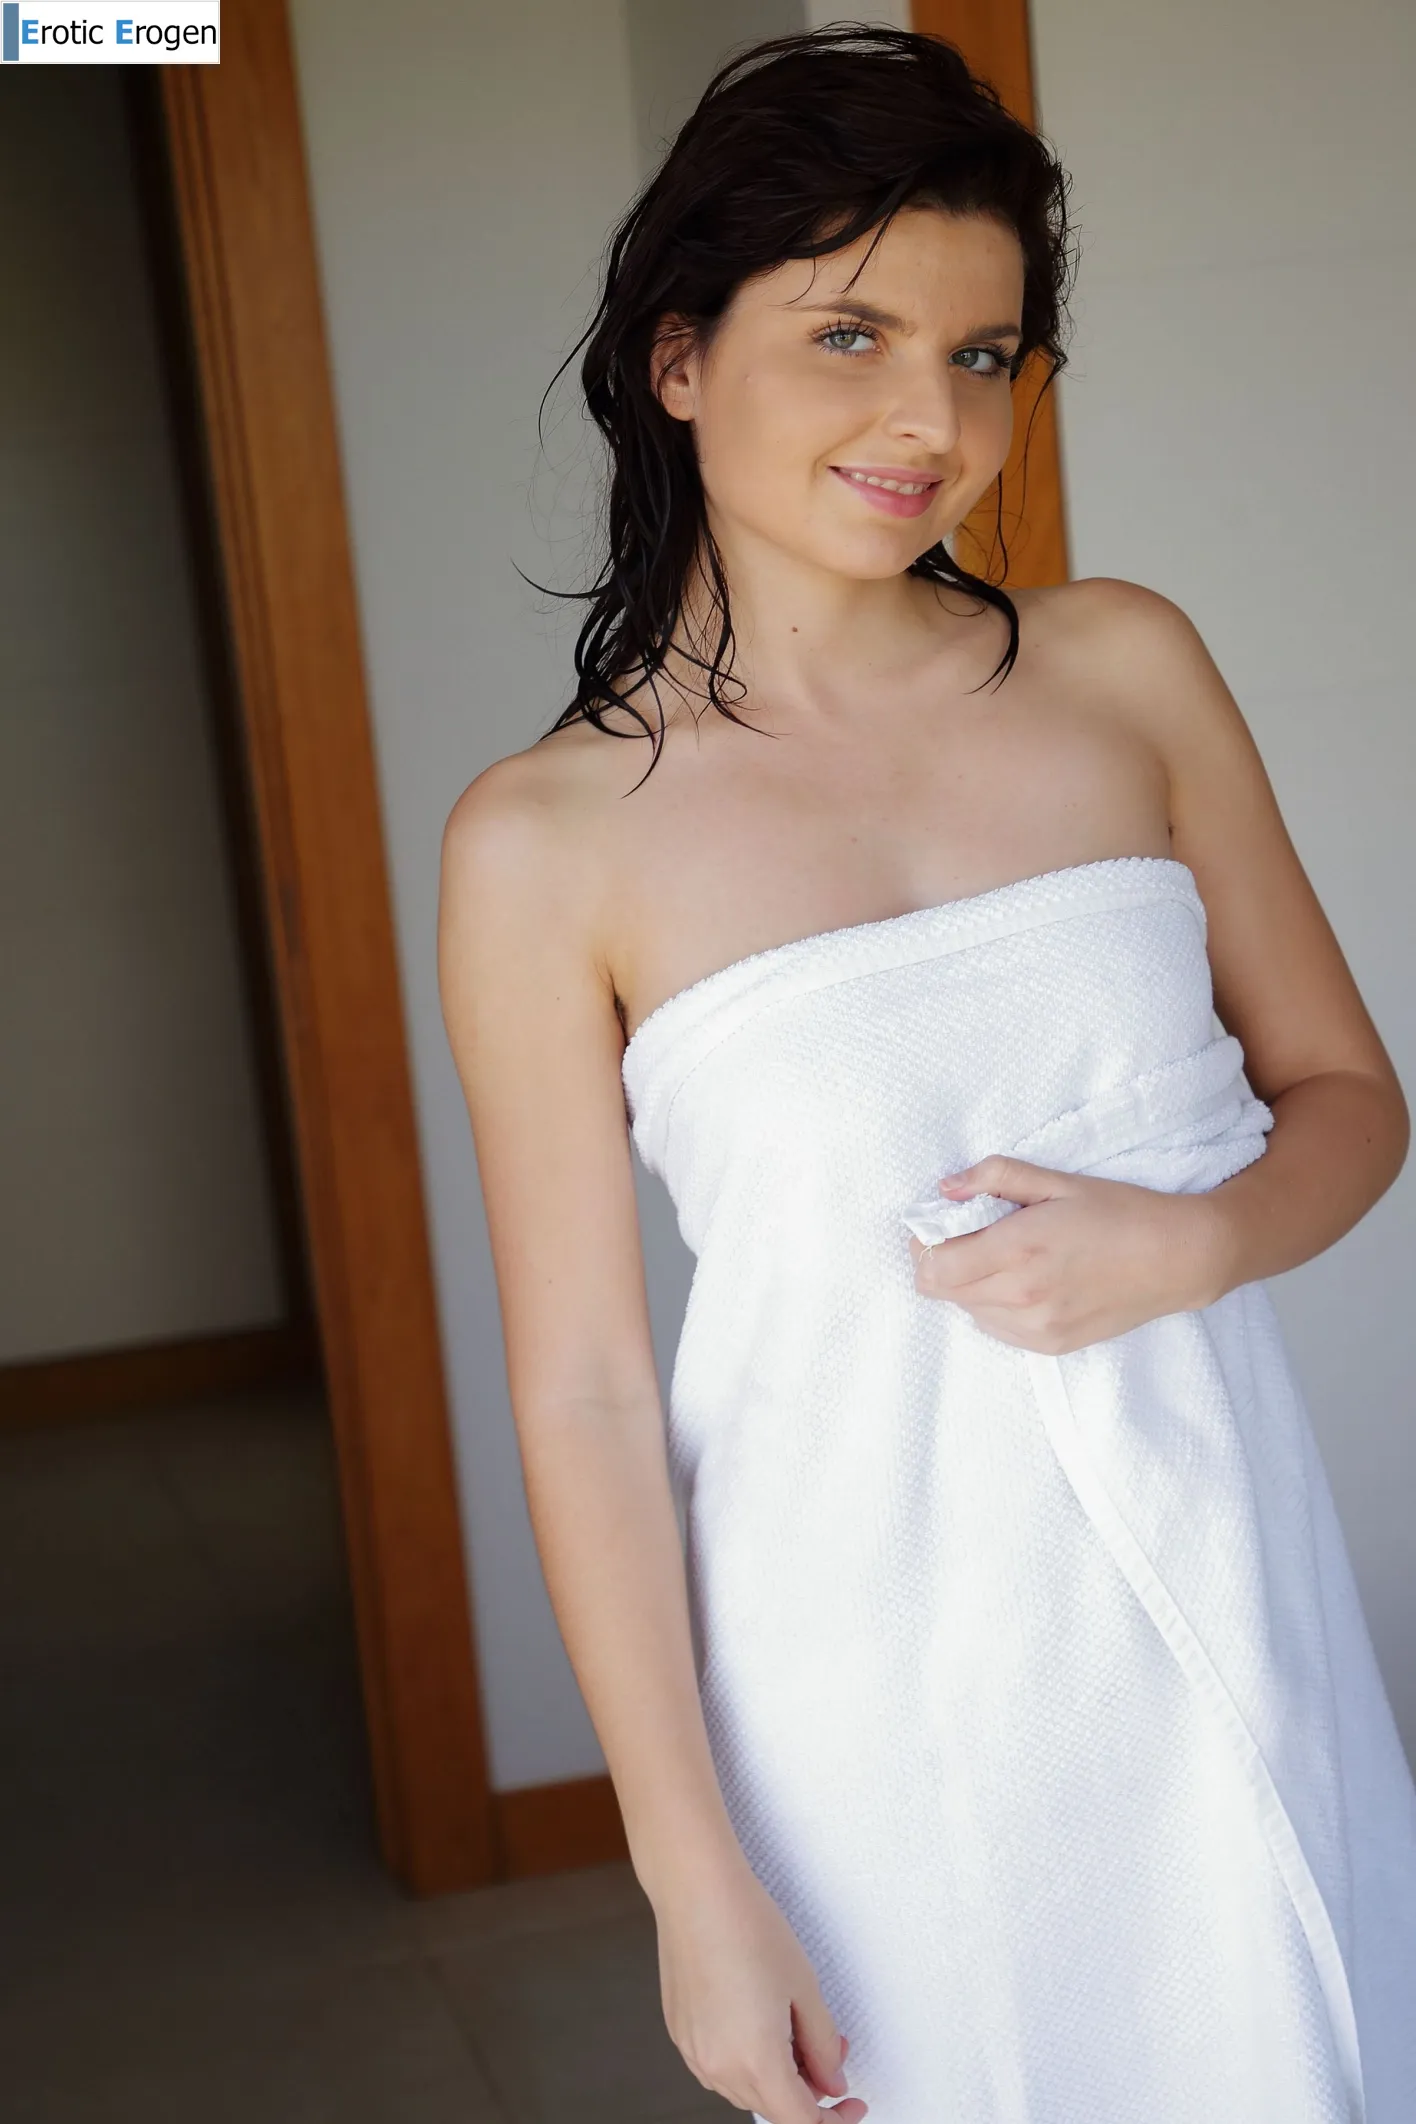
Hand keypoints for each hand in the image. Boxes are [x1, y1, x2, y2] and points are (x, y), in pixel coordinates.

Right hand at [652, 1856, 866, 2121]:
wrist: (695, 1891)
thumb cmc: (748, 1927)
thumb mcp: (805, 1988)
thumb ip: (824, 2046)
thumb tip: (832, 2080)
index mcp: (756, 2061)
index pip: (801, 2121)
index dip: (834, 2119)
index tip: (852, 2102)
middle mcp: (718, 2067)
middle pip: (773, 2107)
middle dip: (808, 2090)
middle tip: (832, 2050)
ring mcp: (694, 2052)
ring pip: (745, 2089)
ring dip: (777, 2076)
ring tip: (796, 2029)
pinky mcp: (681, 2033)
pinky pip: (720, 2066)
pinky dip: (746, 2060)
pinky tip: (760, 2022)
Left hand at [908, 1155, 1222, 1353]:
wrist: (1177, 1258)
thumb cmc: (1119, 1211)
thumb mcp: (1057, 1181)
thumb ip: (994, 1177)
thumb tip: (946, 1188)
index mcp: (1018, 1250)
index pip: (933, 1268)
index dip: (925, 1244)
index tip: (939, 1224)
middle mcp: (1021, 1297)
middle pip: (943, 1292)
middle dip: (944, 1261)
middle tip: (969, 1235)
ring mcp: (1037, 1328)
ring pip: (967, 1312)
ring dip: (970, 1285)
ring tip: (1004, 1257)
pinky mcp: (1050, 1345)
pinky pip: (996, 1328)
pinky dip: (995, 1305)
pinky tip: (1024, 1281)